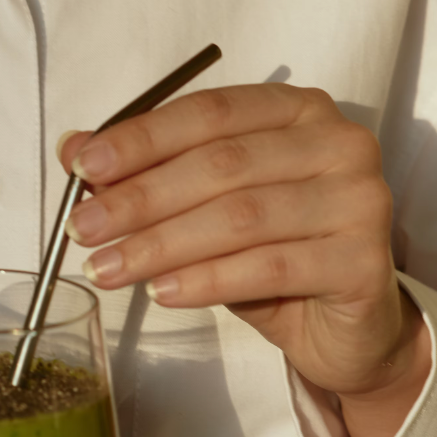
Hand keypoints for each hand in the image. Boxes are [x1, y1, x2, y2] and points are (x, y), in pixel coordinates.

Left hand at [58, 84, 431, 436]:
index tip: (83, 167)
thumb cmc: (272, 252)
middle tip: (82, 228)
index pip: (208, 112)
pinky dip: (206, 280)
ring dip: (161, 244)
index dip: (141, 139)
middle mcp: (337, 142)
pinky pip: (269, 267)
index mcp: (295, 110)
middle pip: (221, 164)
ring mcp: (359, 198)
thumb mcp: (203, 207)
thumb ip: (147, 172)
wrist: (345, 326)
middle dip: (140, 198)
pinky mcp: (364, 260)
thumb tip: (73, 150)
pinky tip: (162, 292)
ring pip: (240, 217)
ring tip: (107, 268)